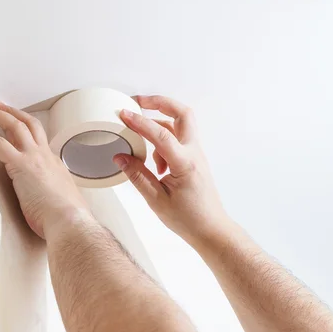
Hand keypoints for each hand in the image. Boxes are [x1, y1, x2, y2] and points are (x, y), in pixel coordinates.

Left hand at [0, 100, 88, 238]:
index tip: (17, 124)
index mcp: (55, 165)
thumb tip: (49, 204)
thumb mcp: (62, 202)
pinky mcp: (20, 165)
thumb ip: (53, 197)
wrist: (70, 221)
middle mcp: (45, 156)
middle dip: (12, 113)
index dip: (27, 130)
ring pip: (13, 127)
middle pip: (29, 125)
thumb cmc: (66, 219)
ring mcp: (34, 158)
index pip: (39, 140)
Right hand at [113, 95, 229, 245]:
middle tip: (138, 101)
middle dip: (160, 102)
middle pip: (182, 113)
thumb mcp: (156, 200)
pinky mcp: (193, 159)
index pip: (160, 134)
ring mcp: (196, 155)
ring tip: (140, 135)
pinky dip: (163, 140)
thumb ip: (137, 175)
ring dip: (160, 123)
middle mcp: (194, 154)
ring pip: (180, 124)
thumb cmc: (188, 219)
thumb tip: (120, 157)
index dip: (140, 122)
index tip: (123, 113)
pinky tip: (154, 162)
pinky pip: (177, 139)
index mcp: (185, 164)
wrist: (211, 230)